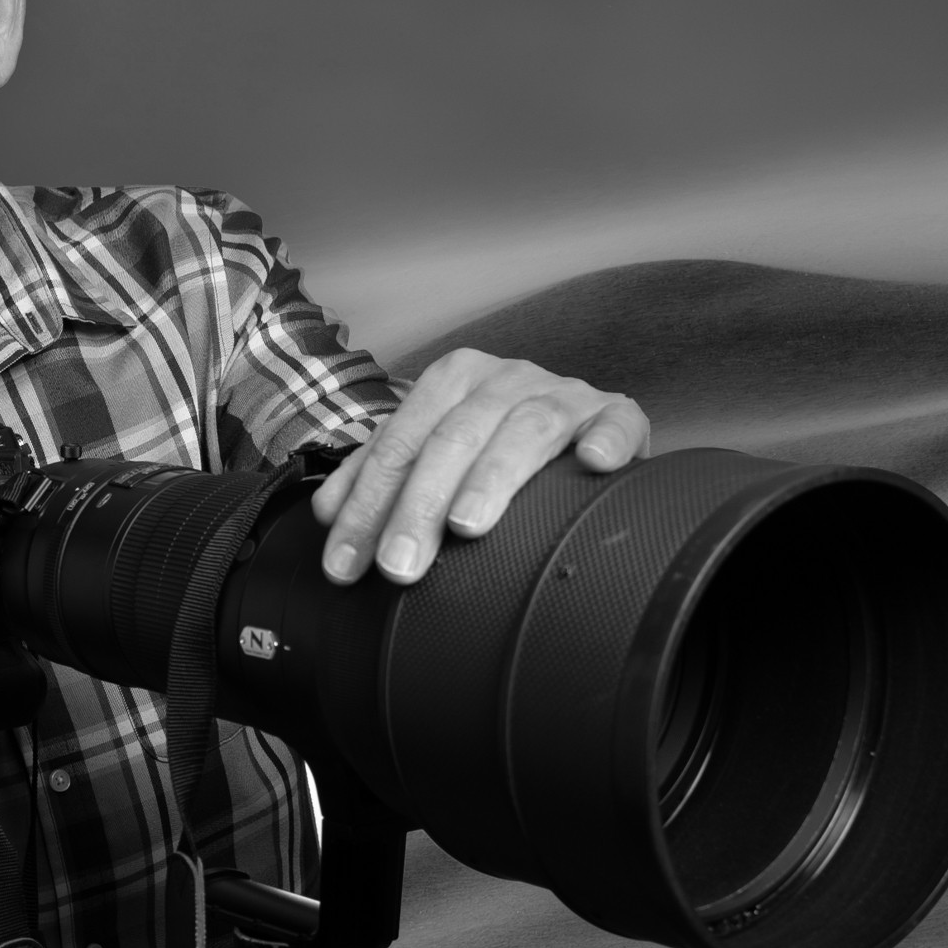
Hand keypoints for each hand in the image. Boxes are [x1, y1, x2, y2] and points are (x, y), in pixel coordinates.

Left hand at [311, 347, 648, 584]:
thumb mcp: (435, 452)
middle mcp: (505, 379)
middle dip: (417, 506)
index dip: (365, 504)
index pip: (397, 444)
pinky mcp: (619, 414)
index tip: (343, 566)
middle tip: (397, 568)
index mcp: (452, 381)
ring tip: (466, 526)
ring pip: (523, 430)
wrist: (583, 426)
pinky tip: (593, 464)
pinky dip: (605, 440)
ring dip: (493, 478)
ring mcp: (564, 394)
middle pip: (451, 439)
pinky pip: (615, 422)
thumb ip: (383, 475)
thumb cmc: (496, 446)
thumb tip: (328, 513)